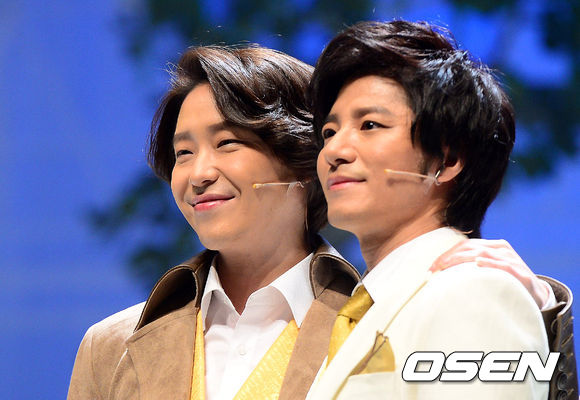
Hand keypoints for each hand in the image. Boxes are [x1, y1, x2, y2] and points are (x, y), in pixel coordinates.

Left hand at [430, 239, 549, 308]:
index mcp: (491, 246)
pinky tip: (478, 264)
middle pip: (470, 247)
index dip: (445, 255)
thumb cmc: (505, 283)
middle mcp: (501, 249)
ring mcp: (512, 259)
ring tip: (446, 266)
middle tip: (433, 270)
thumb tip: (439, 276)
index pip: (463, 245)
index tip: (430, 269)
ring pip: (483, 253)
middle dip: (448, 258)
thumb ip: (469, 269)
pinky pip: (505, 265)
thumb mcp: (487, 271)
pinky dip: (491, 263)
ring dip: (462, 259)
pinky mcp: (522, 273)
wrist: (537, 295)